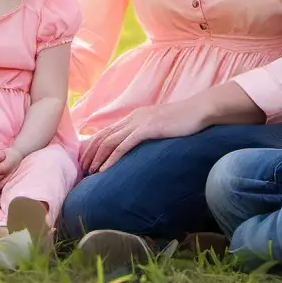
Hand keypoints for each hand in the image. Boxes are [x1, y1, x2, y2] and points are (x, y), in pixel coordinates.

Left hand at [80, 102, 203, 173]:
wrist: (199, 111)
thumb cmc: (184, 120)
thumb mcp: (162, 125)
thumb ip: (149, 131)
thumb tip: (142, 143)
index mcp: (135, 116)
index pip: (107, 131)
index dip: (94, 146)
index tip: (87, 160)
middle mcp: (133, 118)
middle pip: (103, 135)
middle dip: (90, 153)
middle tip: (83, 169)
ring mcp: (140, 122)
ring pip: (110, 141)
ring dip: (98, 157)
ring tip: (90, 172)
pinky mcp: (148, 129)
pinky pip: (124, 145)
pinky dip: (112, 158)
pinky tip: (105, 169)